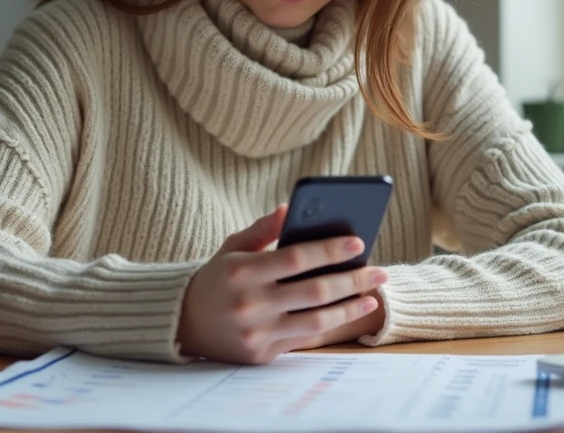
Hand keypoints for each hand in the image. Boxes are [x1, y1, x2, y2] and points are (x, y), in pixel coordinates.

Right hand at [176, 205, 388, 364]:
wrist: (183, 323)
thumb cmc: (216, 278)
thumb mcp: (232, 248)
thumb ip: (262, 229)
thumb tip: (290, 208)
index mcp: (242, 271)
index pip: (296, 258)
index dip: (329, 250)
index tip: (358, 243)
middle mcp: (250, 304)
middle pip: (314, 292)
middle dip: (352, 280)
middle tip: (380, 271)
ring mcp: (257, 333)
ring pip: (316, 321)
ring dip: (349, 308)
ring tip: (371, 296)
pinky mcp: (262, 355)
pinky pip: (305, 339)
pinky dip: (330, 325)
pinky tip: (349, 312)